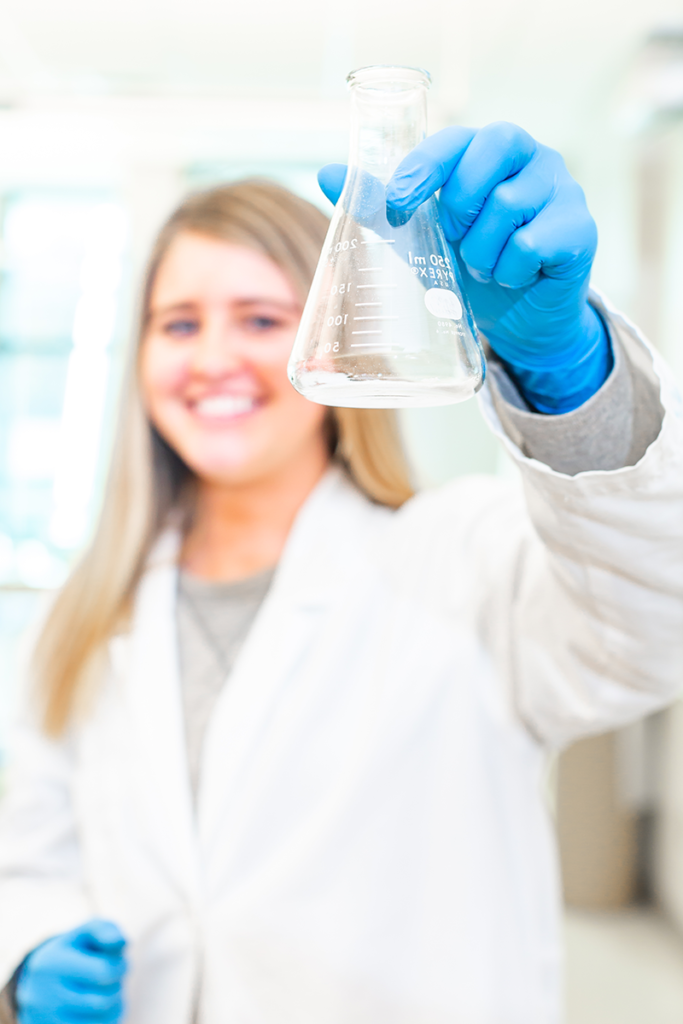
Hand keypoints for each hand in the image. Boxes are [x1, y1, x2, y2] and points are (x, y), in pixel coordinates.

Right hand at [16, 919, 126, 1023]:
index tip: (118, 961)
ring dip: (113, 1004)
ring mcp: (48, 1020)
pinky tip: (99, 1007)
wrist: (41, 983)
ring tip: (105, 990)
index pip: (104, 972)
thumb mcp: (86, 933)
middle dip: (116, 986)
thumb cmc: (74, 953)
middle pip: (104, 1000)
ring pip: (102, 1021)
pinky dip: (106, 1019)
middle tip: (113, 977)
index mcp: (52, 964)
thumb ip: (105, 931)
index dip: (120, 966)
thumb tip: (120, 941)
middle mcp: (44, 996)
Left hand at [318, 123, 610, 412]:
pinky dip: (511, 269)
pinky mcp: (581, 229)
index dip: (426, 166)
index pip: (458, 137)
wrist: (519, 323)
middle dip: (459, 202)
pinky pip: (534, 243)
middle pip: (492, 150)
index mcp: (488, 153)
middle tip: (452, 240)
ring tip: (482, 268)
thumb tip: (325, 174)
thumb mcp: (421, 239)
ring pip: (509, 204)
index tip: (399, 204)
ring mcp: (562, 190)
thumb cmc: (470, 270)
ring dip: (482, 249)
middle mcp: (531, 159)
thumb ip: (382, 207)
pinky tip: (512, 277)